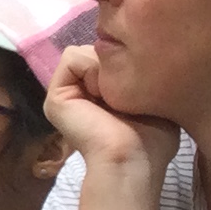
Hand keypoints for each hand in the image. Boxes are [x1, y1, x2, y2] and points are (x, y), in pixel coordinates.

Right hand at [41, 43, 182, 181]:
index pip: (109, 60)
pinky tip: (103, 92)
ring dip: (105, 67)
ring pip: (84, 52)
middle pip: (96, 52)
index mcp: (99, 98)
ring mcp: (65, 95)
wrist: (133, 158)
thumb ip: (142, 76)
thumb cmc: (151, 138)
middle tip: (128, 88)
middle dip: (116, 61)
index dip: (127, 61)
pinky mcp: (56, 97)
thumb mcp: (154, 98)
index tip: (142, 80)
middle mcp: (80, 95)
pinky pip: (71, 57)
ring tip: (114, 94)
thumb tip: (133, 56)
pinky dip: (91, 68)